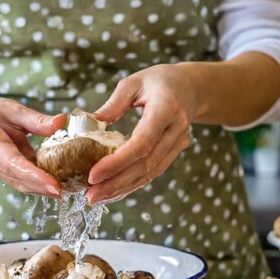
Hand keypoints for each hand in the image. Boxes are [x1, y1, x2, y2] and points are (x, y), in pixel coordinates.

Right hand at [0, 98, 65, 196]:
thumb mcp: (13, 109)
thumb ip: (36, 119)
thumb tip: (60, 122)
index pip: (11, 162)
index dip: (31, 174)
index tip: (50, 182)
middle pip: (16, 177)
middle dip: (39, 186)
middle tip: (61, 190)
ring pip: (20, 184)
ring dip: (40, 190)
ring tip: (62, 191)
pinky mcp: (6, 173)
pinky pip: (23, 182)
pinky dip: (39, 186)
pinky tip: (56, 186)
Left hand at [86, 64, 194, 203]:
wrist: (191, 88)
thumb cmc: (159, 81)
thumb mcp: (133, 82)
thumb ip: (112, 105)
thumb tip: (88, 123)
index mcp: (166, 109)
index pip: (142, 143)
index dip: (117, 162)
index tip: (93, 175)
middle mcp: (176, 130)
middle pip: (146, 164)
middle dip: (116, 183)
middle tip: (91, 196)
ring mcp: (178, 143)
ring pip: (150, 173)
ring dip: (123, 188)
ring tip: (98, 197)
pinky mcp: (175, 152)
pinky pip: (153, 172)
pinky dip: (133, 183)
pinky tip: (114, 191)